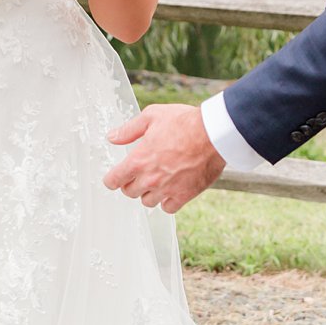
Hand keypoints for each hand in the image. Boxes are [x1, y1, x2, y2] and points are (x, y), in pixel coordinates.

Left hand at [103, 104, 224, 213]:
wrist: (213, 134)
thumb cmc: (184, 122)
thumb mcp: (152, 116)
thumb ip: (129, 130)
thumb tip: (112, 137)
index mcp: (138, 160)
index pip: (114, 181)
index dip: (112, 179)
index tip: (114, 178)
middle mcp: (150, 179)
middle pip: (130, 192)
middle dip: (131, 184)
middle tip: (138, 175)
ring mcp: (167, 189)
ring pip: (147, 201)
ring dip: (148, 193)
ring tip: (156, 181)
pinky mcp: (184, 195)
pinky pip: (168, 208)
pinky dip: (166, 202)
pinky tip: (170, 190)